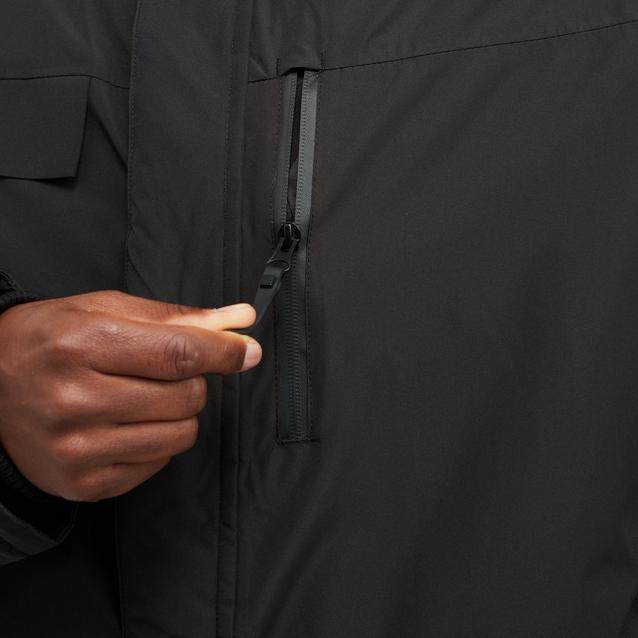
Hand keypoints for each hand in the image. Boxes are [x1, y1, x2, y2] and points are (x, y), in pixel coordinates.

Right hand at [0, 290, 260, 501]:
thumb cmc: (50, 340)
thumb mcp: (105, 310)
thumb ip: (176, 317)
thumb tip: (239, 321)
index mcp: (81, 344)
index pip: (179, 354)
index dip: (224, 352)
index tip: (247, 351)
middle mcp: (76, 400)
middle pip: (186, 397)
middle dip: (193, 380)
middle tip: (164, 371)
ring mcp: (78, 448)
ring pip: (180, 435)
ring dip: (179, 413)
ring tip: (144, 397)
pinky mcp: (84, 483)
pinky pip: (159, 463)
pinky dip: (158, 441)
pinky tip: (126, 424)